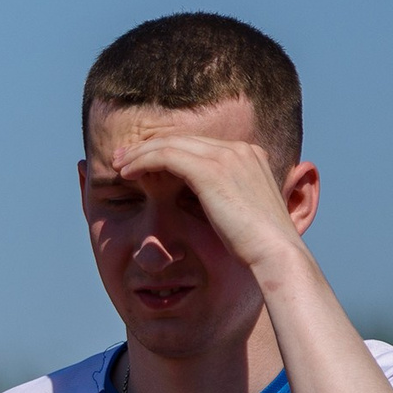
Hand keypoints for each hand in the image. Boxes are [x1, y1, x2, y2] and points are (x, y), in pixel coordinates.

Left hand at [109, 129, 306, 272]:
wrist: (275, 253)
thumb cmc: (257, 246)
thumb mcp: (240, 213)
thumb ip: (224, 198)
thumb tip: (203, 204)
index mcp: (249, 156)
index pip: (198, 145)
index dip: (167, 150)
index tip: (142, 161)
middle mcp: (239, 149)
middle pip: (182, 139)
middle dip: (147, 147)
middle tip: (121, 158)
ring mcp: (227, 156)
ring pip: (169, 144)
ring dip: (139, 154)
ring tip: (118, 165)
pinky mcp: (210, 170)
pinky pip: (165, 156)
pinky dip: (142, 161)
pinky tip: (126, 174)